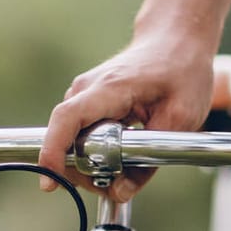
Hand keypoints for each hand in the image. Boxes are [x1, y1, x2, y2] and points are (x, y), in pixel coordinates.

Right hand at [38, 0, 230, 204]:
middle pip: (67, 143)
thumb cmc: (182, 72)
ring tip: (130, 163)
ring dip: (94, 164)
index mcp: (110, 88)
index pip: (67, 120)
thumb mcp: (180, 120)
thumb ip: (149, 160)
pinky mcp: (85, 104)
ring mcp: (82, 96)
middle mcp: (86, 90)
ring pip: (72, 144)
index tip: (49, 182)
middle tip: (124, 181)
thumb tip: (120, 192)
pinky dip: (96, 152)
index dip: (53, 152)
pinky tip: (122, 149)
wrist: (176, 39)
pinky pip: (79, 138)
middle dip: (88, 172)